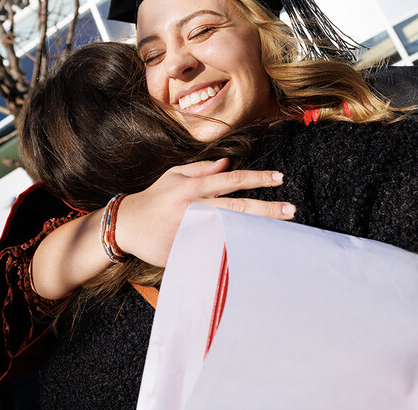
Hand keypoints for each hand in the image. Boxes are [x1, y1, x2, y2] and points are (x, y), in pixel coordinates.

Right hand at [116, 158, 293, 266]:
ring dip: (257, 232)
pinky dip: (234, 252)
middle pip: (239, 207)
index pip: (233, 179)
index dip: (258, 178)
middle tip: (291, 210)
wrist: (126, 225)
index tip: (279, 178)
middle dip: (267, 209)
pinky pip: (215, 252)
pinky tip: (254, 255)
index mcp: (194, 187)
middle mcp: (196, 207)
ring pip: (231, 230)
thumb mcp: (174, 175)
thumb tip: (228, 163)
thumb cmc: (154, 198)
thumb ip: (201, 169)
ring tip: (280, 234)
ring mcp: (193, 231)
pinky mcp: (187, 250)